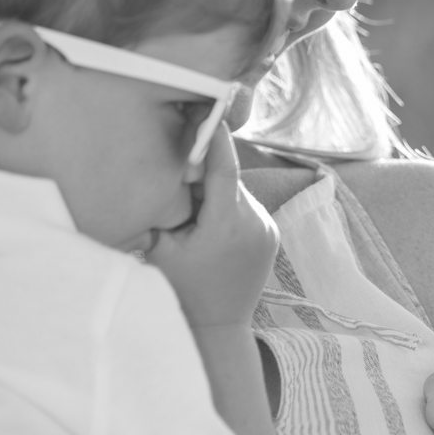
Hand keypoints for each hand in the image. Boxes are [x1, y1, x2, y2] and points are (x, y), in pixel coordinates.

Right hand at [147, 124, 278, 328]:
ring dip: (215, 191)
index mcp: (227, 223)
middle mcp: (256, 221)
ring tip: (192, 216)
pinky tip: (208, 226)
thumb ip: (165, 207)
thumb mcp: (161, 248)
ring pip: (236, 191)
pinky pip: (245, 207)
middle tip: (178, 176)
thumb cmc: (182, 290)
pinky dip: (226, 206)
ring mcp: (268, 227)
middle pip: (227, 177)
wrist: (218, 328)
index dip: (214, 135)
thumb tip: (167, 170)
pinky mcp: (272, 233)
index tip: (208, 106)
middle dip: (204, 173)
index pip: (223, 166)